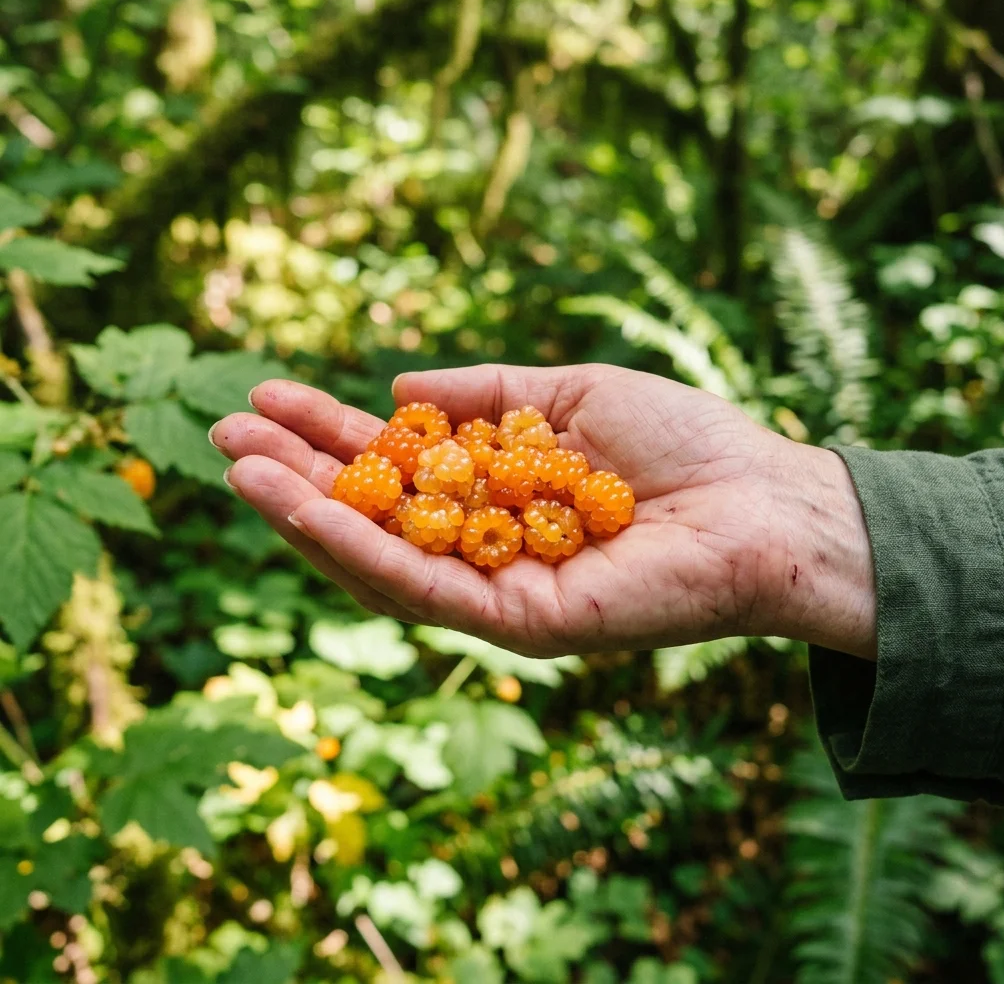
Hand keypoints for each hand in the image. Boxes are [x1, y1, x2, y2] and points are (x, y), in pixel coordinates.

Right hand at [211, 364, 876, 658]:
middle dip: (300, 474)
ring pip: (382, 559)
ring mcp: (499, 593)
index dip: (333, 435)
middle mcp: (488, 551)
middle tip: (227, 430)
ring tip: (240, 464)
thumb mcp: (566, 395)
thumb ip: (484, 396)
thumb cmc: (683, 444)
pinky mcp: (520, 623)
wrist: (767, 504)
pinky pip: (423, 586)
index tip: (273, 398)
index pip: (399, 470)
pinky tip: (299, 505)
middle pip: (377, 517)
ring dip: (305, 512)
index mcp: (498, 498)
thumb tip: (397, 390)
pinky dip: (356, 546)